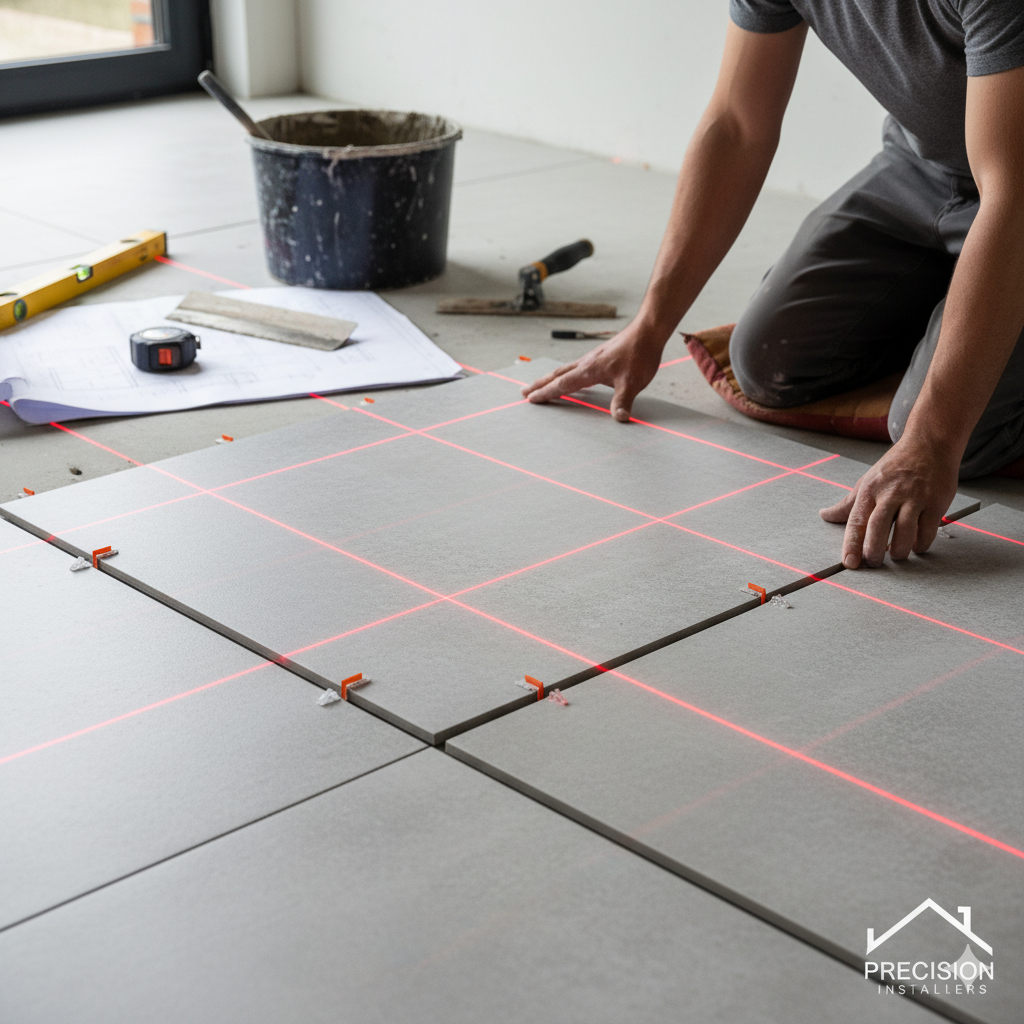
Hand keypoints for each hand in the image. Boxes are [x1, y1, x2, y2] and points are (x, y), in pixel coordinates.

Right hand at [521, 321, 666, 420]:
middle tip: (524, 392)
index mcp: (589, 370)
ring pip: (564, 369)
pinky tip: (571, 377)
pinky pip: (575, 366)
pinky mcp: (599, 355)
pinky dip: (565, 373)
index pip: (562, 384)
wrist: (648, 331)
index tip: (531, 399)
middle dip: (539, 384)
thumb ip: (623, 401)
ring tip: (540, 384)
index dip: (546, 393)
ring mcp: (592, 358)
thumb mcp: (633, 382)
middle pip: (557, 374)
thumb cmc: (640, 354)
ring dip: (550, 378)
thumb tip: (619, 419)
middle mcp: (586, 363)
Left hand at [819, 437, 959, 567]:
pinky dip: (921, 542)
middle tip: (873, 563)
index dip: (852, 543)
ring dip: (899, 549)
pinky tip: (916, 546)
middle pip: (878, 525)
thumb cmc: (895, 467)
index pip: (856, 520)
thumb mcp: (867, 481)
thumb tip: (824, 515)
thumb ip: (847, 504)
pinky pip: (928, 528)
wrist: (929, 445)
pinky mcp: (936, 501)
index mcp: (870, 489)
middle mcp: (891, 492)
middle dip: (873, 549)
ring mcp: (915, 497)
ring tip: (895, 556)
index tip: (849, 562)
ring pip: (905, 529)